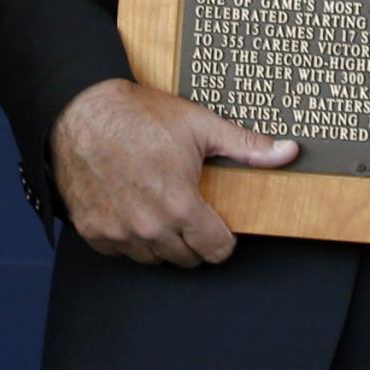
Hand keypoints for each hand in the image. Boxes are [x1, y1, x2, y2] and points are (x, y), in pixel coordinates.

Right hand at [47, 78, 294, 267]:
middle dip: (192, 240)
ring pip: (152, 259)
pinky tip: (131, 212)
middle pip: (186, 260)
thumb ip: (246, 145)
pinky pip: (119, 252)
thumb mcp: (199, 124)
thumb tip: (289, 152)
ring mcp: (117, 231)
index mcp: (180, 206)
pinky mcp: (92, 229)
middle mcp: (148, 227)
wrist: (80, 109)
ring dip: (160, 242)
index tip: (216, 224)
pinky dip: (127, 239)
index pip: (215, 251)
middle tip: (188, 213)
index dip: (222, 238)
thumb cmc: (137, 115)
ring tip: (160, 212)